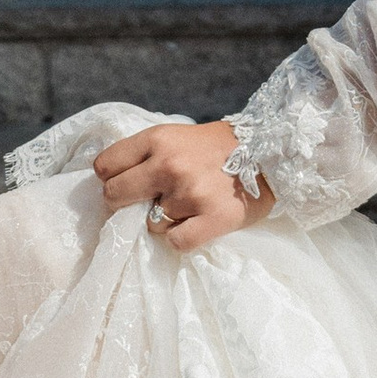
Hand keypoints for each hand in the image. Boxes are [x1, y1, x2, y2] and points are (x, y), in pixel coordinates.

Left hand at [92, 118, 270, 254]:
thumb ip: (147, 155)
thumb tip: (113, 184)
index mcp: (158, 139)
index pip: (105, 166)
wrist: (271, 151)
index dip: (112, 177)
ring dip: (165, 220)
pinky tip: (198, 223)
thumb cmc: (218, 147)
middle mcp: (170, 165)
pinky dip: (183, 237)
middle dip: (126, 202)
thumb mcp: (178, 136)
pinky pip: (176, 242)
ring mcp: (190, 194)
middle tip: (148, 201)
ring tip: (189, 206)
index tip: (127, 181)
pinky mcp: (212, 219)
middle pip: (115, 195)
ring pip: (150, 224)